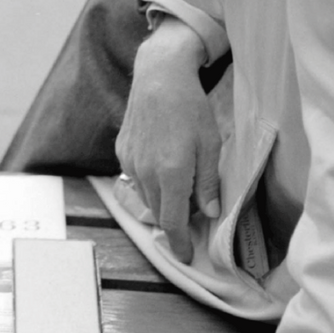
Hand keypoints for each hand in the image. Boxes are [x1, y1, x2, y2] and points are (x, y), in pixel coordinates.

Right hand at [115, 16, 221, 262]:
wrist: (159, 76)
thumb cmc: (191, 108)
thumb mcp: (211, 145)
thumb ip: (208, 182)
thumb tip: (209, 213)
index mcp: (171, 173)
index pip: (173, 221)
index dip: (179, 243)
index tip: (186, 256)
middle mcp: (145, 171)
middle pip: (159, 212)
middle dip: (174, 222)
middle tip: (192, 219)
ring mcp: (130, 161)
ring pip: (146, 197)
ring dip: (163, 201)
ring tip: (181, 188)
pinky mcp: (122, 150)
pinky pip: (136, 178)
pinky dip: (150, 183)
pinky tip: (163, 168)